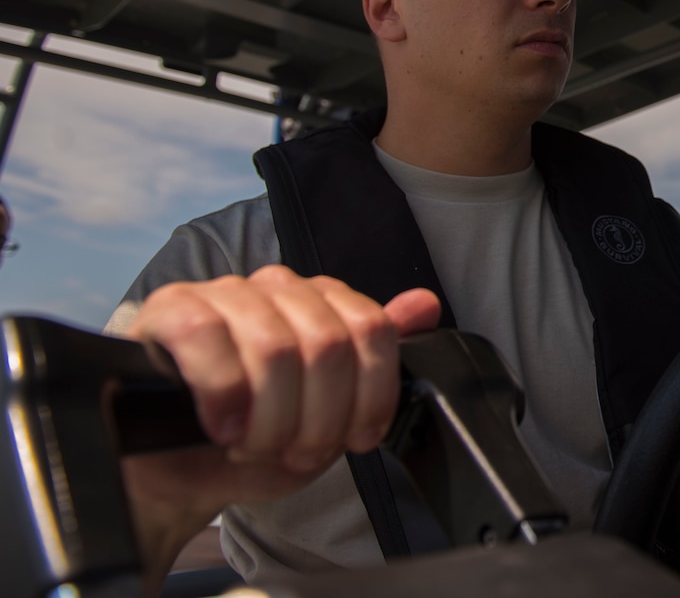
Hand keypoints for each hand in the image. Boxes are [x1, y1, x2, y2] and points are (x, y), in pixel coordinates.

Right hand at [120, 266, 440, 586]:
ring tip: (254, 444)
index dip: (369, 397)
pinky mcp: (171, 309)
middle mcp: (278, 288)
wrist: (180, 474)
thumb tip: (424, 304)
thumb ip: (376, 360)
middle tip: (293, 451)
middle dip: (317, 422)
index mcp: (323, 303)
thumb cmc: (256, 438)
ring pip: (274, 347)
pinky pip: (207, 336)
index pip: (372, 330)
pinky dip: (223, 394)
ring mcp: (224, 293)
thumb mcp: (329, 415)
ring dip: (270, 420)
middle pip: (328, 345)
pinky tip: (222, 426)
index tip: (352, 440)